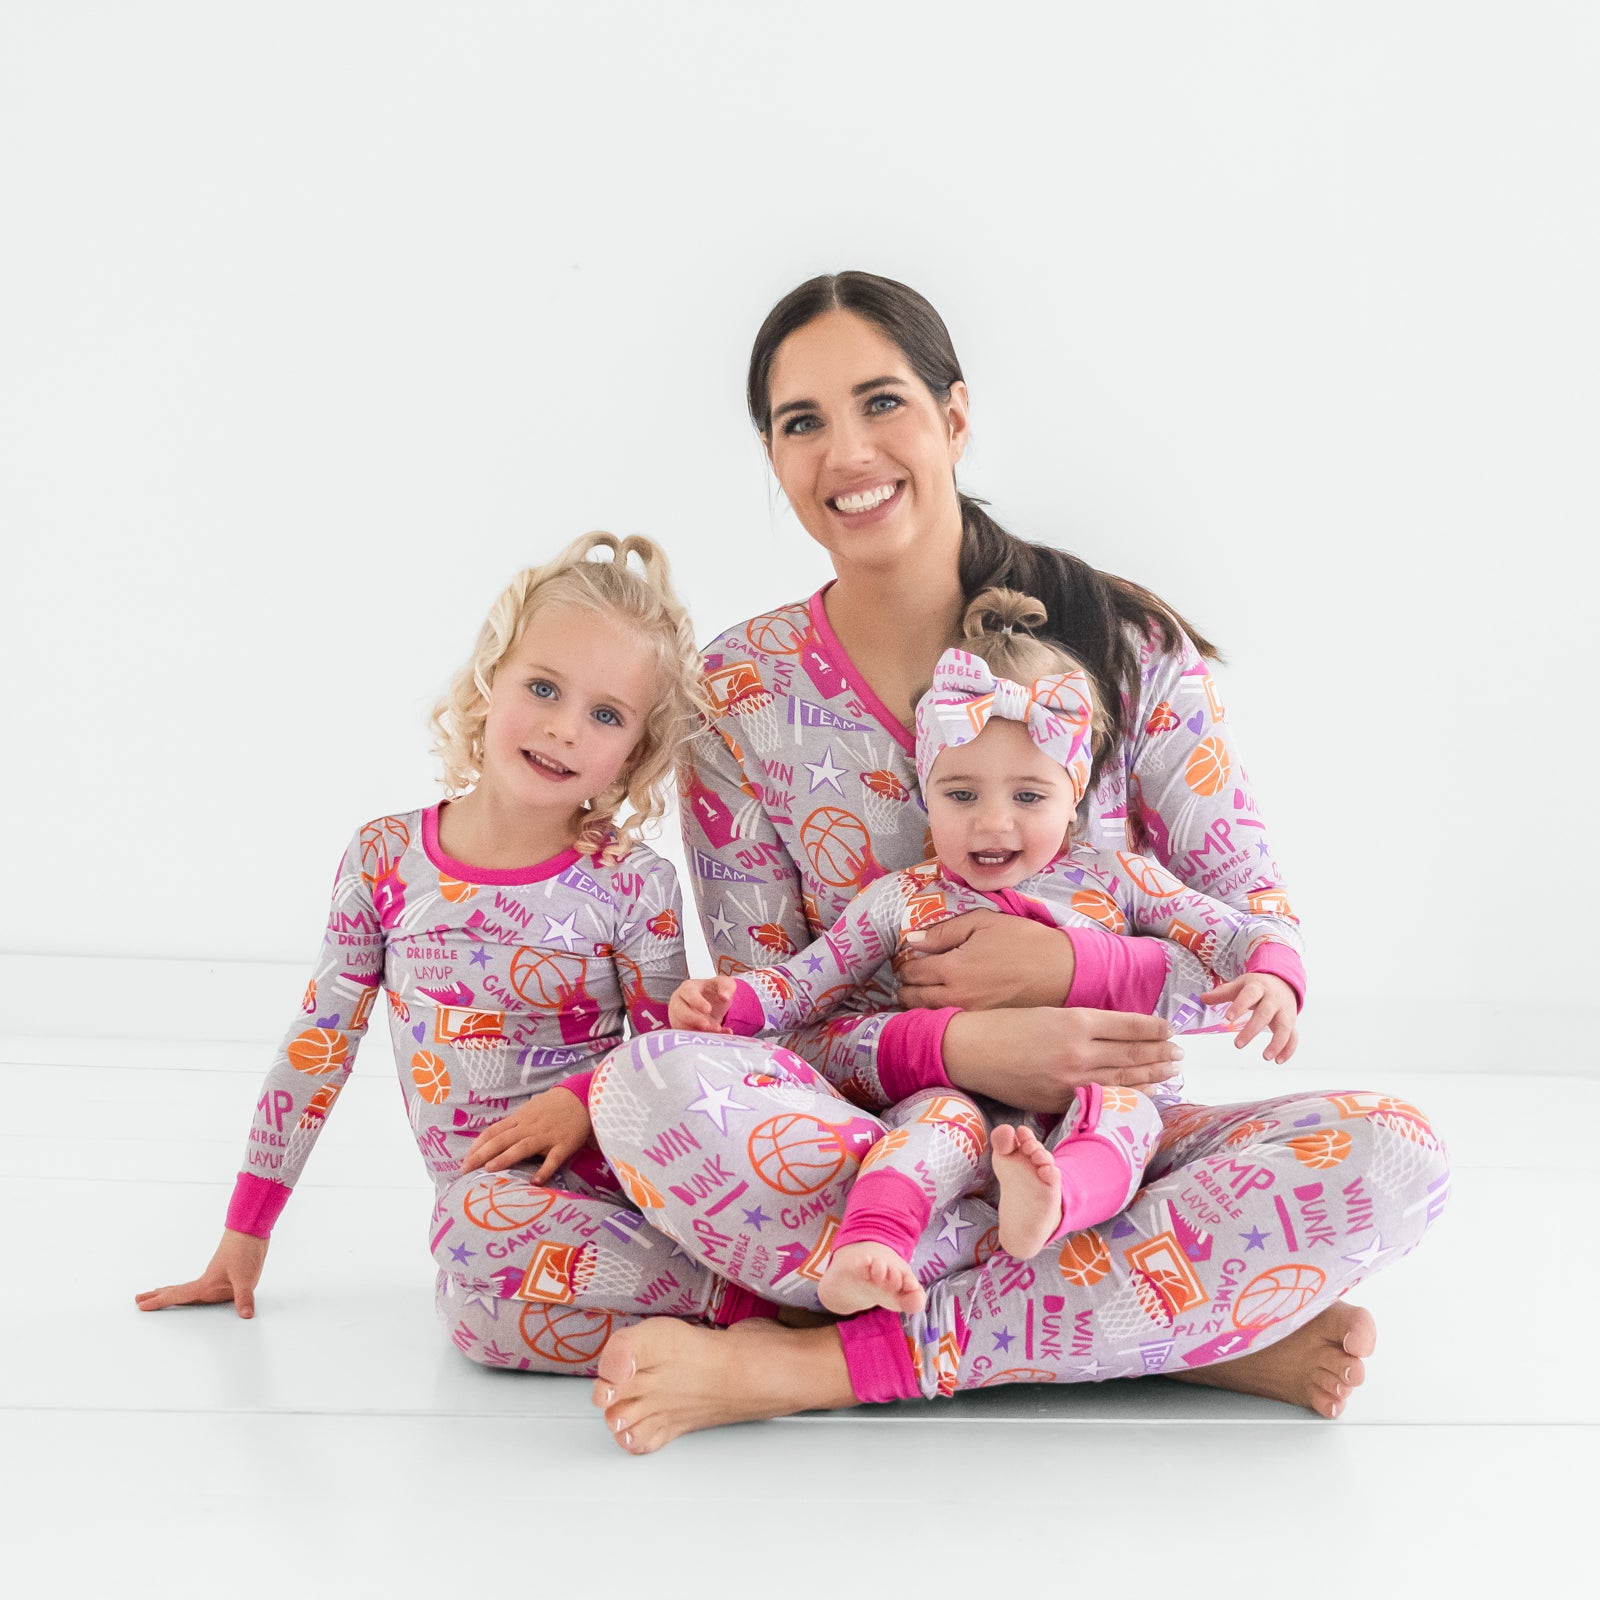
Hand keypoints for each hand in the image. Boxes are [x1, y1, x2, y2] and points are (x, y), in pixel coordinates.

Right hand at [135, 1229, 269, 1318]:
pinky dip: (194, 1291)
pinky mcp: (225, 1275)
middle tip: (138, 1299)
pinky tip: (197, 1292)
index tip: (140, 1305)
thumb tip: (245, 1315)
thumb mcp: (245, 1277)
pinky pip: (203, 1287)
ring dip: (174, 1293)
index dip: (159, 1301)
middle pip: (177, 1291)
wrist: (252, 1228)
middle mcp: (207, 1282)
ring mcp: (215, 1277)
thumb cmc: (245, 1250)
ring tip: (159, 1293)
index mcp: (205, 1285)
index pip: (177, 1296)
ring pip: (189, 1289)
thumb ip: (244, 1297)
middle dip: (158, 1296)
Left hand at [460, 1086, 591, 1181]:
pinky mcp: (564, 1145)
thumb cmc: (554, 1105)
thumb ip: (515, 1123)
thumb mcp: (530, 1109)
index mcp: (520, 1119)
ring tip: (489, 1170)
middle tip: (465, 1170)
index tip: (464, 1160)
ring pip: (522, 1147)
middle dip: (481, 1154)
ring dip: (505, 1158)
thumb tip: (496, 1136)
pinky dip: (544, 1170)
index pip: (493, 1132)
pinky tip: (535, 1182)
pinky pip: (553, 1159)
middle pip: (502, 1140)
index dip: (477, 1146)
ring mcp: (546, 1136)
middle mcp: (529, 1127)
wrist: (582, 1097)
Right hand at [669, 976, 736, 1032]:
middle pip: (680, 1012)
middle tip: (707, 1025)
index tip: (708, 1009)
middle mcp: (679, 1003)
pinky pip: (686, 1037)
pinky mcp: (681, 1031)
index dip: (697, 1001)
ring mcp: (677, 1018)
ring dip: (698, 1031)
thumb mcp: (723, 984)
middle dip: (694, 1019)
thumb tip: (725, 996)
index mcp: (688, 988)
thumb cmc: (713, 992)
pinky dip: (700, 1039)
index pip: (688, 994)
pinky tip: (715, 1038)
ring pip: (683, 1027)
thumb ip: (726, 986)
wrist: (708, 1004)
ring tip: (715, 1031)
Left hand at [896, 911, 1074, 1010]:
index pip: (912, 972)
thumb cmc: (1023, 941)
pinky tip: (943, 1009)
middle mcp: (956, 997)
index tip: (906, 963)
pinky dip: (940, 1018)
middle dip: (905, 990)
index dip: (905, 967)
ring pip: (929, 1016)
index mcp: (952, 968)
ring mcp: (970, 1016)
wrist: (1061, 970)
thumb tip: (913, 941)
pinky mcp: (984, 1027)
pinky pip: (951, 1025)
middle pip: (914, 999)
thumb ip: (944, 931)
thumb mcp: (983, 922)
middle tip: (905, 983)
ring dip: (918, 1007)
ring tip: (918, 997)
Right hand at [942, 1007, 1181, 1113]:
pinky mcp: (1060, 1102)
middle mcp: (1079, 1052)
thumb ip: (1083, 1024)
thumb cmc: (1004, 1024)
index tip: (1169, 1029)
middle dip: (1160, 1053)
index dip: (1154, 1029)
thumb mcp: (1049, 1013)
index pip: (1129, 1027)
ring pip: (1122, 1078)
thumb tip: (1116, 1033)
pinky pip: (1101, 1097)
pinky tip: (1140, 1092)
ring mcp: (1071, 1081)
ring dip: (1151, 1075)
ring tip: (1171, 1071)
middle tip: (1180, 1053)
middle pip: (1132, 1054)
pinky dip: (1124, 1093)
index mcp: (1076, 1022)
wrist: (970, 1050)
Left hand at [1201, 973, 1298, 1062]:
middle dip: (1252, 1029)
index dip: (1240, 1005)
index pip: (1249, 995)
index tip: (1228, 1018)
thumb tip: (1203, 998)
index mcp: (1258, 988)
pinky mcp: (1292, 1022)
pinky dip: (1288, 1049)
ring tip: (1265, 1057)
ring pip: (1285, 1027)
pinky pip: (1293, 1036)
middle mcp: (1273, 1000)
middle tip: (1238, 1045)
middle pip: (1265, 1013)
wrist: (1283, 982)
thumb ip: (1222, 993)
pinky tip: (1278, 1060)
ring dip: (1277, 1043)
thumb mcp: (1240, 986)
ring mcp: (1285, 1011)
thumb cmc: (1257, 987)